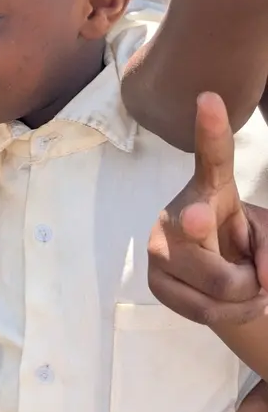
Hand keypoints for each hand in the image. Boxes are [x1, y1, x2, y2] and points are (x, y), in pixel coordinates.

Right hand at [148, 92, 267, 325]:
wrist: (218, 282)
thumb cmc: (243, 246)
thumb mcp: (267, 238)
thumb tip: (261, 279)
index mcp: (209, 190)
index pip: (212, 157)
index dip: (211, 129)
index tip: (210, 98)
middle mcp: (176, 214)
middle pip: (223, 247)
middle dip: (253, 274)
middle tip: (256, 278)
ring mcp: (159, 248)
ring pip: (220, 286)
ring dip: (248, 296)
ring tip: (245, 289)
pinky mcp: (155, 281)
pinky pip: (205, 310)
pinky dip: (232, 313)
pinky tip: (229, 303)